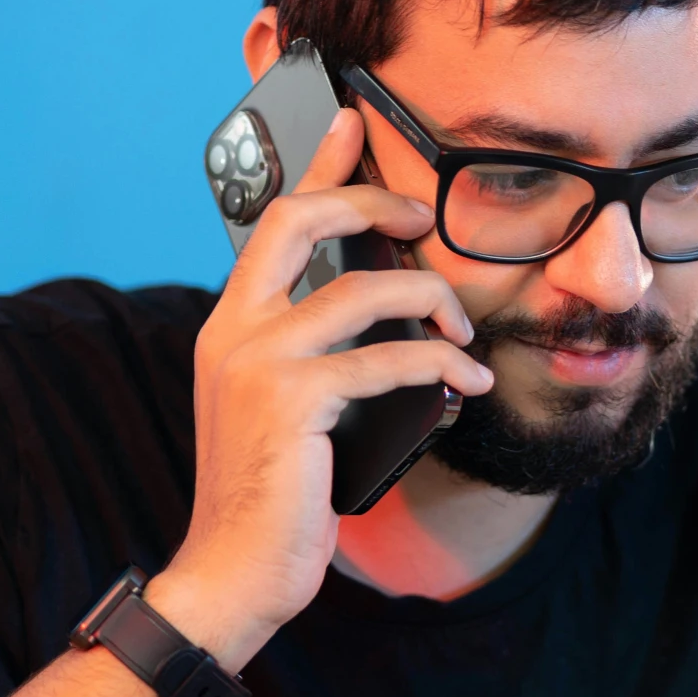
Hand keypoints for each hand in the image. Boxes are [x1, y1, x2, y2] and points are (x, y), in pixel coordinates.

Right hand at [149, 108, 491, 667]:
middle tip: (423, 216)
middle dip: (372, 201)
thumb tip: (395, 323)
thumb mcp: (289, 413)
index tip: (351, 121)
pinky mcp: (290, 402)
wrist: (232, 575)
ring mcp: (257, 363)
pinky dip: (442, 368)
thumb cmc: (272, 498)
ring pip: (365, 290)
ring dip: (433, 303)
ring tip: (464, 335)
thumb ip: (319, 358)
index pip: (271, 220)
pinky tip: (467, 385)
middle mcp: (234, 331)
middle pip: (300, 219)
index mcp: (230, 326)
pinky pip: (388, 359)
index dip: (316, 165)